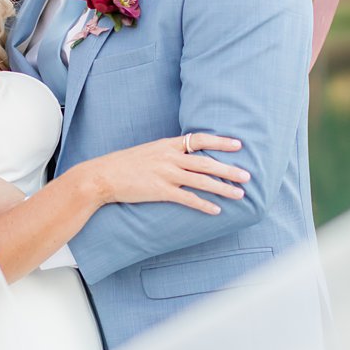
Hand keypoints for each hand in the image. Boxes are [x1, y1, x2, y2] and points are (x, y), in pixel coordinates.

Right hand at [81, 134, 250, 214]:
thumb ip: (167, 153)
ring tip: (239, 194)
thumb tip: (184, 156)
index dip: (220, 141)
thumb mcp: (148, 151)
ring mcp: (165, 174)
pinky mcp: (160, 191)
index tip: (238, 144)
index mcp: (167, 144)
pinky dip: (203, 204)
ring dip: (223, 188)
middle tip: (247, 175)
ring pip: (201, 180)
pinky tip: (216, 210)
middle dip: (229, 169)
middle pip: (206, 162)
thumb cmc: (123, 164)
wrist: (102, 175)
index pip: (200, 139)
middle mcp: (169, 157)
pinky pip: (187, 198)